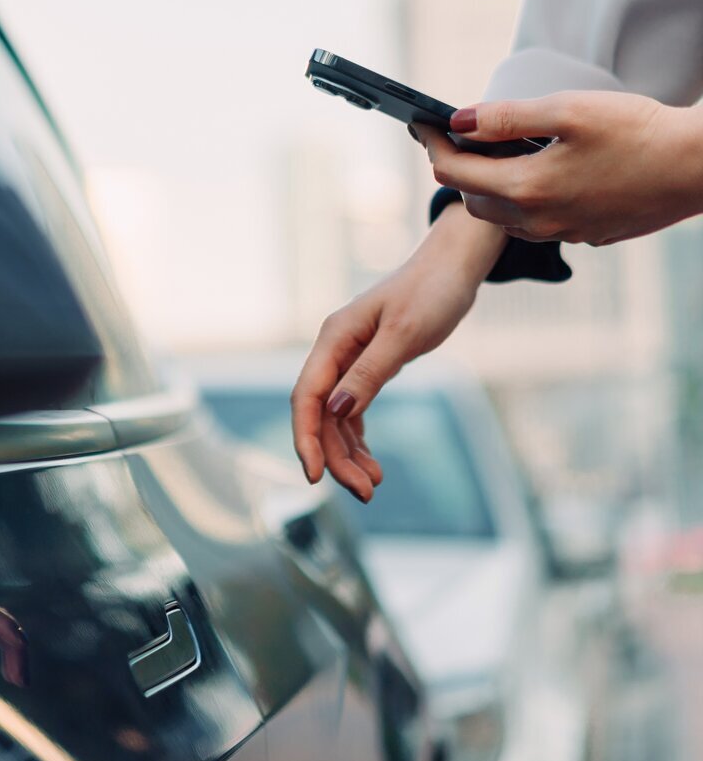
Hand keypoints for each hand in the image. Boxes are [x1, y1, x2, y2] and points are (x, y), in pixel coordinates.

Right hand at [292, 205, 503, 500]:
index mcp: (334, 338)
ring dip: (348, 453)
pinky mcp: (368, 365)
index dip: (306, 437)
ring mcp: (349, 358)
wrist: (453, 268)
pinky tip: (373, 464)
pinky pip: (352, 410)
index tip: (315, 476)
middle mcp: (334, 349)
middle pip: (320, 413)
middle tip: (365, 492)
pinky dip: (358, 439)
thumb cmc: (431, 293)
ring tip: (372, 487)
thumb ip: (370, 373)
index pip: (307, 396)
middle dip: (335, 455)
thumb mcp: (404, 334)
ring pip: (335, 417)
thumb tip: (338, 412)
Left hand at [414, 91, 702, 244]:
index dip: (434, 145)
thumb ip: (504, 118)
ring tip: (495, 154)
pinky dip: (524, 200)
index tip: (423, 125)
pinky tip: (540, 173)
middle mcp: (539, 221)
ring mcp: (565, 232)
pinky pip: (538, 222)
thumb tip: (457, 121)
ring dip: (490, 189)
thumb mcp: (567, 110)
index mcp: (527, 188)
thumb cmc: (639, 131)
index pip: (455, 172)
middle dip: (458, 169)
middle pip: (473, 200)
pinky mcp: (589, 234)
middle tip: (457, 137)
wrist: (701, 167)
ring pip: (504, 216)